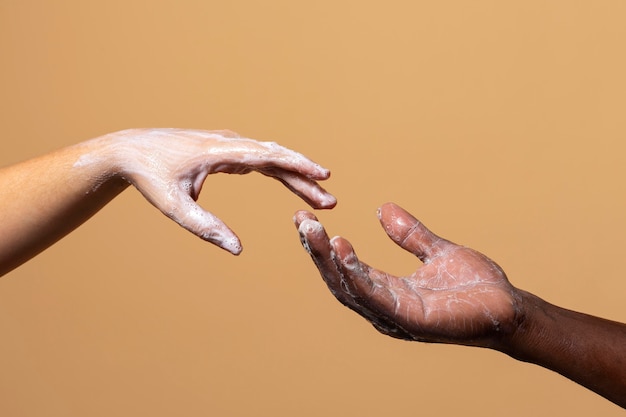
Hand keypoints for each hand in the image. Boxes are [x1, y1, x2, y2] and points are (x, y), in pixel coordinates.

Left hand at [92, 128, 335, 254]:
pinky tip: (292, 183)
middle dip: (305, 177)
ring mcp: (228, 144)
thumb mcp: (174, 207)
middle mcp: (229, 143)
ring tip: (320, 196)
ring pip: (271, 158)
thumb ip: (205, 227)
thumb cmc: (150, 177)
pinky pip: (260, 159)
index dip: (298, 165)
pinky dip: (279, 172)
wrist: (129, 151)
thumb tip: (238, 249)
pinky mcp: (226, 151)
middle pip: (277, 157)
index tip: (323, 175)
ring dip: (296, 175)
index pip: (267, 155)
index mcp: (219, 151)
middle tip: (331, 199)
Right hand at [294, 203, 519, 346]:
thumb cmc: (475, 286)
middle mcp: (384, 306)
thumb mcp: (436, 251)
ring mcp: (394, 316)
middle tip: (300, 221)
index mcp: (388, 291)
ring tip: (312, 230)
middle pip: (339, 278)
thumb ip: (408, 234)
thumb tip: (381, 209)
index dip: (326, 246)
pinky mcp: (409, 320)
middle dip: (317, 251)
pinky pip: (373, 295)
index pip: (347, 268)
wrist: (509, 308)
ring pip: (349, 287)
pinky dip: (353, 272)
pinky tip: (341, 248)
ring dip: (327, 259)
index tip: (308, 219)